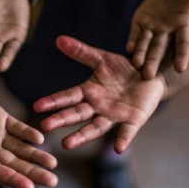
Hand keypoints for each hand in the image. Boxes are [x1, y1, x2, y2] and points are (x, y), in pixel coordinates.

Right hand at [34, 36, 166, 153]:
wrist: (151, 75)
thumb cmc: (124, 69)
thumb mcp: (103, 59)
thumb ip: (82, 52)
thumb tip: (59, 39)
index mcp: (89, 92)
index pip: (68, 97)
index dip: (53, 102)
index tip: (37, 106)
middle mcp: (98, 107)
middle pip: (77, 114)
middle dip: (61, 120)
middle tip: (45, 126)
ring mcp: (114, 115)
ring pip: (96, 128)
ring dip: (82, 136)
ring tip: (67, 144)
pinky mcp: (133, 120)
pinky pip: (127, 132)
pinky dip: (123, 140)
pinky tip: (118, 149)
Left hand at [127, 0, 188, 79]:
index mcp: (183, 24)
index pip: (183, 43)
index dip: (182, 55)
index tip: (180, 69)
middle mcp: (167, 30)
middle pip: (160, 48)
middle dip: (154, 61)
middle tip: (148, 76)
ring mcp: (152, 28)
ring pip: (146, 43)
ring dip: (141, 54)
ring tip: (136, 65)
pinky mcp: (140, 23)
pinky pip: (136, 34)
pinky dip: (133, 41)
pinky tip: (129, 49)